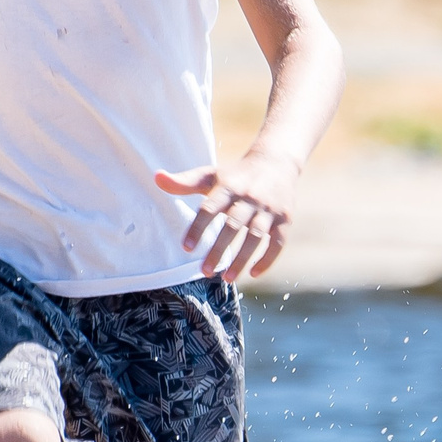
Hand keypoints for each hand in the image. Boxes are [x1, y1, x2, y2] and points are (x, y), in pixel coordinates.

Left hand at [155, 151, 299, 281]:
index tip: (186, 248)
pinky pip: (278, 242)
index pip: (210, 208)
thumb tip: (156, 177)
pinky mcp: (285, 219)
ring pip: (256, 236)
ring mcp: (269, 208)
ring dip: (242, 259)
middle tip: (204, 271)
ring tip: (226, 279)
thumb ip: (184, 182)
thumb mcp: (210, 175)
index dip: (198, 227)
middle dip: (219, 250)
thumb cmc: (235, 175)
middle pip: (233, 225)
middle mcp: (249, 197)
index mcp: (228, 186)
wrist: (276, 162)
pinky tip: (253, 274)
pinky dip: (267, 259)